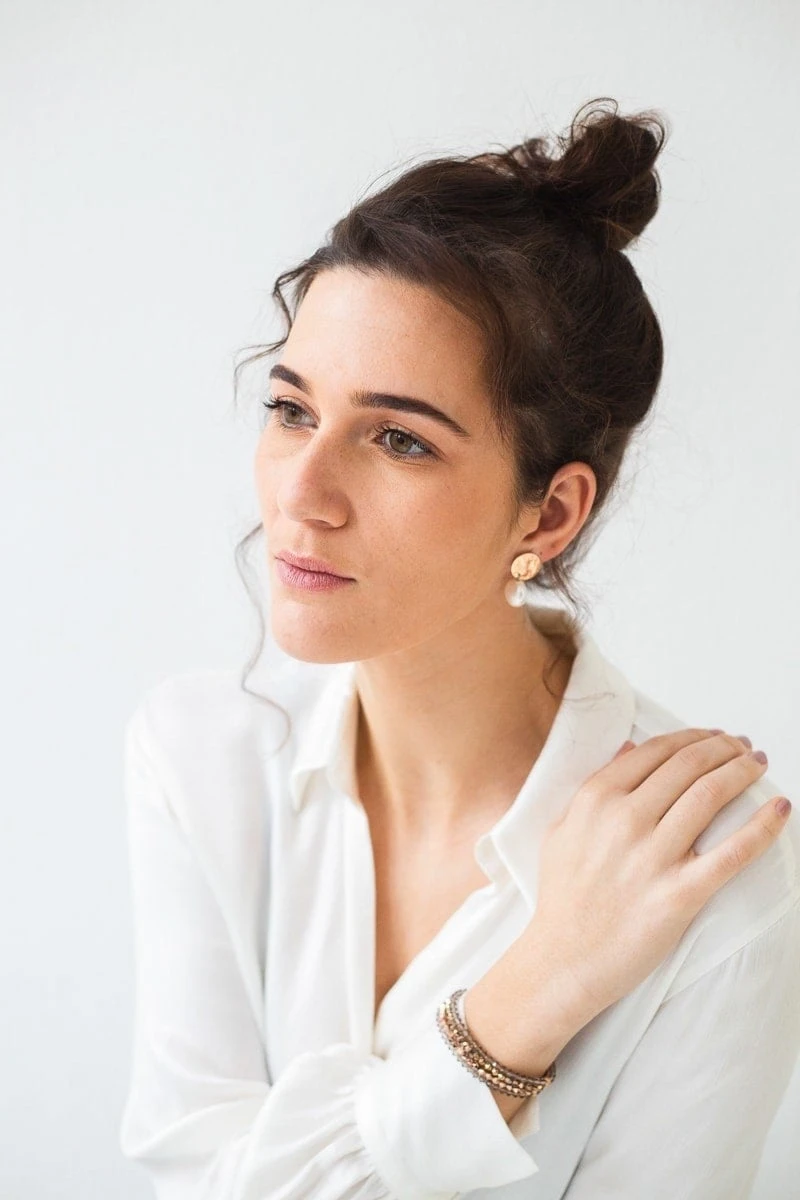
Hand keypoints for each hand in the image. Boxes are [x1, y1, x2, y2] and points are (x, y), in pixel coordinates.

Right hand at [524, 728, 790, 1022]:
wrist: (563, 960)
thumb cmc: (563, 898)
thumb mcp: (562, 829)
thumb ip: (593, 786)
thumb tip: (629, 748)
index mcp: (596, 799)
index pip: (656, 750)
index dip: (694, 737)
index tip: (714, 737)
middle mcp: (624, 820)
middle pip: (689, 765)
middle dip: (725, 748)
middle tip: (744, 748)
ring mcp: (652, 857)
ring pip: (711, 794)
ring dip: (743, 771)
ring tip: (758, 765)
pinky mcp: (678, 895)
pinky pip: (731, 854)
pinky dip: (762, 826)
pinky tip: (780, 809)